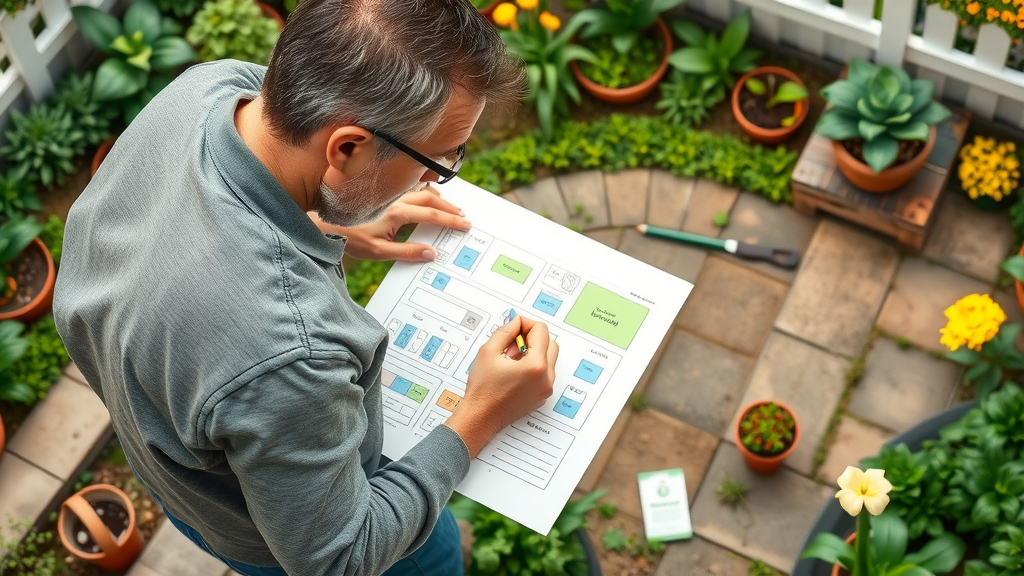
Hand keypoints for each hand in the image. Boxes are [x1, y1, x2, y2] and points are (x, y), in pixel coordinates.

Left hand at [310, 186, 470, 261]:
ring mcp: (389, 195)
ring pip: (420, 190)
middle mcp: (395, 199)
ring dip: (437, 197)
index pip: (432, 215)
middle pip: (431, 197)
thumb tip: (430, 253)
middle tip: (462, 215)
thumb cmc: (349, 237)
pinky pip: (409, 189)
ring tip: (448, 206)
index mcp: (397, 213)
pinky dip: (422, 193)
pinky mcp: (383, 195)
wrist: (324, 223)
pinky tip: (424, 198)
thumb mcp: (378, 252)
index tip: (465, 224)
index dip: (451, 220)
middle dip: (449, 207)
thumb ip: (406, 252)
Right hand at [446, 315, 558, 457]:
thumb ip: (505, 331)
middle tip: (513, 342)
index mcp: (535, 366)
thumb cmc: (482, 389)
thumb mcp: (488, 352)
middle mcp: (546, 378)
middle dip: (533, 338)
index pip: (541, 331)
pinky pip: (544, 374)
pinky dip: (533, 367)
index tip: (514, 327)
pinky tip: (514, 371)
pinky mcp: (542, 396)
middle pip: (550, 343)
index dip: (526, 324)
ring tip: (511, 359)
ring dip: (533, 352)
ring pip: (549, 359)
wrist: (481, 417)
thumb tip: (515, 321)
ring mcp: (545, 389)